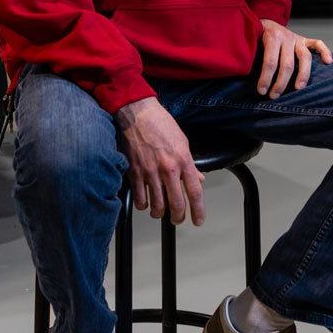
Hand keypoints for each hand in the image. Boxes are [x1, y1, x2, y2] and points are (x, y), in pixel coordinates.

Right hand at [114, 97, 204, 225]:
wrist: (136, 113)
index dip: (198, 210)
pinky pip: (140, 199)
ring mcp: (150, 172)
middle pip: (177, 204)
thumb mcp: (182, 141)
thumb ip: (190, 163)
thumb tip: (198, 178)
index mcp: (183, 159)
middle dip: (179, 217)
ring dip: (160, 213)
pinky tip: (145, 202)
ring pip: (157, 206)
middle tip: (178, 219)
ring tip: (160, 211)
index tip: (198, 220)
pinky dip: (143, 205)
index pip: (195, 192)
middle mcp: (168, 168)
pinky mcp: (134, 172)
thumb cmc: (159, 123)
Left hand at [257, 19, 332, 98]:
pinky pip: (318, 44)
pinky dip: (325, 51)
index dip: (266, 78)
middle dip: (280, 83)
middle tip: (274, 96)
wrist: (265, 21)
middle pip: (287, 63)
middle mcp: (286, 37)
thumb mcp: (251, 42)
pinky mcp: (305, 40)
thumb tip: (244, 73)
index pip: (270, 61)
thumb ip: (251, 54)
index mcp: (271, 37)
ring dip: (302, 75)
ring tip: (298, 89)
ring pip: (305, 57)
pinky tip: (328, 62)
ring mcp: (297, 38)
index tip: (261, 91)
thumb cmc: (256, 37)